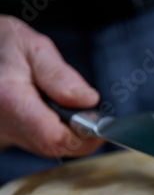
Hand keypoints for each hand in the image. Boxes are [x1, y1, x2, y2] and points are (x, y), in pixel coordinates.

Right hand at [0, 15, 102, 156]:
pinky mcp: (7, 134)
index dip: (85, 136)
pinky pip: (38, 143)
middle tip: (93, 115)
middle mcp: (3, 122)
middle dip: (81, 135)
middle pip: (53, 147)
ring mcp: (3, 131)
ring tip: (74, 109)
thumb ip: (60, 75)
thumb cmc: (4, 45)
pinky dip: (56, 132)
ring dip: (70, 134)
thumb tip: (88, 100)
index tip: (103, 124)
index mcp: (9, 98)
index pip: (54, 138)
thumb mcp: (35, 49)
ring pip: (47, 149)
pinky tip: (60, 114)